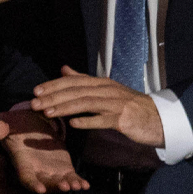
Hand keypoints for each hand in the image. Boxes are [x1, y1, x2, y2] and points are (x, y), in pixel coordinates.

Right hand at [0, 108, 88, 193]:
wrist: (32, 123)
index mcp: (22, 162)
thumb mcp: (6, 123)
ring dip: (69, 186)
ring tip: (77, 185)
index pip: (25, 177)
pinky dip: (78, 182)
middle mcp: (36, 170)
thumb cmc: (16, 124)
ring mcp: (50, 171)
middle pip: (45, 184)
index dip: (32, 184)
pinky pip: (71, 178)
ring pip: (59, 183)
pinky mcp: (64, 168)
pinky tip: (86, 184)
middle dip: (54, 187)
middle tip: (65, 186)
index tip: (40, 189)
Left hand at [31, 66, 164, 146]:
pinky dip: (88, 121)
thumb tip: (64, 69)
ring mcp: (116, 104)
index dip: (54, 85)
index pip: (73, 81)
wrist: (158, 118)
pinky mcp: (123, 119)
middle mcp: (107, 90)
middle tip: (34, 104)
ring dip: (65, 108)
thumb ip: (84, 80)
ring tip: (48, 113)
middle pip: (76, 91)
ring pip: (86, 103)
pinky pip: (103, 120)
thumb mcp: (106, 89)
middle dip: (53, 97)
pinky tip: (74, 124)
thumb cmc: (128, 105)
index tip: (36, 91)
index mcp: (101, 83)